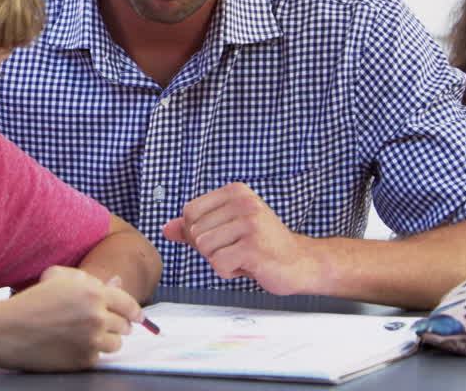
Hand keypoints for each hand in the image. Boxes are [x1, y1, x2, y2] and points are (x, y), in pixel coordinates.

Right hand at [0, 266, 141, 370]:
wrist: (9, 331)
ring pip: (116, 343)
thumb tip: (117, 282)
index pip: (128, 303)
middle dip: (119, 326)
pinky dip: (91, 353)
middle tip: (107, 326)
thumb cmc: (32, 302)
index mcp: (93, 292)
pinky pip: (99, 357)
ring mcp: (92, 339)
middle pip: (124, 325)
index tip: (138, 317)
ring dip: (108, 340)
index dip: (135, 311)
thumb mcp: (59, 279)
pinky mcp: (84, 359)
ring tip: (91, 337)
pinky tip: (75, 346)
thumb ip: (90, 280)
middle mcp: (97, 316)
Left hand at [162, 182, 319, 294]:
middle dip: (210, 249)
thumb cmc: (262, 246)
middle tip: (237, 249)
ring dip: (220, 261)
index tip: (224, 237)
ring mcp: (250, 223)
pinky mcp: (253, 246)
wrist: (299, 262)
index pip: (190, 212)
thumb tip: (166, 229)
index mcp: (235, 192)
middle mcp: (243, 202)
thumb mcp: (227, 230)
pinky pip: (219, 264)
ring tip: (243, 256)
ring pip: (205, 248)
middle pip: (195, 232)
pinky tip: (249, 265)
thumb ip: (195, 228)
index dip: (198, 233)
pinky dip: (229, 272)